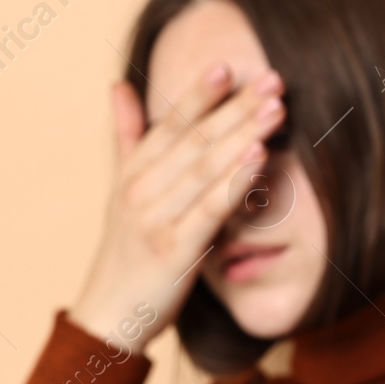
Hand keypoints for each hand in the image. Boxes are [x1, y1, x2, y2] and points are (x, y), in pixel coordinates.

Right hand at [68, 62, 287, 353]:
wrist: (108, 318)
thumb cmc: (126, 256)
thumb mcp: (121, 192)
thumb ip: (128, 138)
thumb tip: (119, 85)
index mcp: (133, 174)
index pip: (171, 124)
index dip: (201, 93)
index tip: (230, 65)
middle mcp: (141, 190)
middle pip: (195, 139)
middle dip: (236, 107)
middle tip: (273, 79)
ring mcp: (156, 219)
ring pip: (205, 167)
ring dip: (243, 134)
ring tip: (275, 108)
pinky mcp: (173, 251)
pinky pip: (209, 209)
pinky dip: (235, 181)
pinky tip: (259, 157)